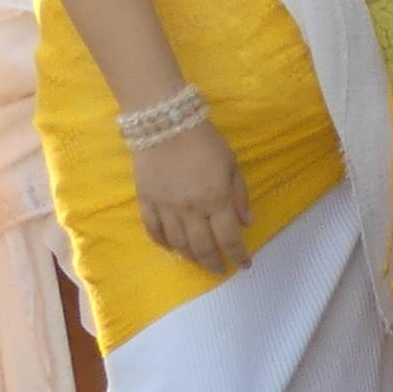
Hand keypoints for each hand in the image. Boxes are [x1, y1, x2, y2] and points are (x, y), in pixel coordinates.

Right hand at [131, 110, 252, 276]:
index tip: (244, 265)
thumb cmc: (204, 140)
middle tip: (220, 269)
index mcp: (216, 200)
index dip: (238, 255)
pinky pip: (153, 230)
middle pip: (203, 247)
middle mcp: (191, 210)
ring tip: (198, 260)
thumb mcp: (231, 164)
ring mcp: (165, 207)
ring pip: (178, 244)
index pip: (229, 238)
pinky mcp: (146, 201)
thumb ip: (239, 195)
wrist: (164, 121)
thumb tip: (246, 223)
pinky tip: (171, 247)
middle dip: (214, 263)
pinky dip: (163, 243)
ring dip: (191, 257)